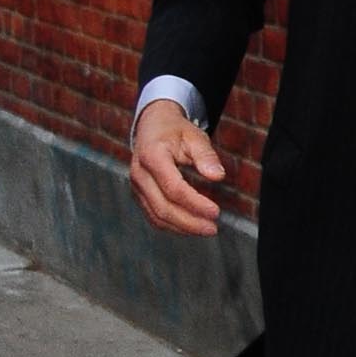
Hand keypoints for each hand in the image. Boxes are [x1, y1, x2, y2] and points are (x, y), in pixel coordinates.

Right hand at [129, 100, 225, 234]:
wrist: (152, 126)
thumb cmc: (175, 131)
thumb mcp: (194, 136)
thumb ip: (206, 156)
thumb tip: (218, 176)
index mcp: (152, 155)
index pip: (173, 188)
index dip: (195, 203)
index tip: (216, 212)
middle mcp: (139, 173)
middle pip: (163, 207)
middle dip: (189, 222)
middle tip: (213, 228)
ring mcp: (136, 186)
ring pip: (157, 216)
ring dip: (182, 227)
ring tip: (206, 229)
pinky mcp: (139, 195)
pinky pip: (154, 216)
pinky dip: (173, 226)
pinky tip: (191, 227)